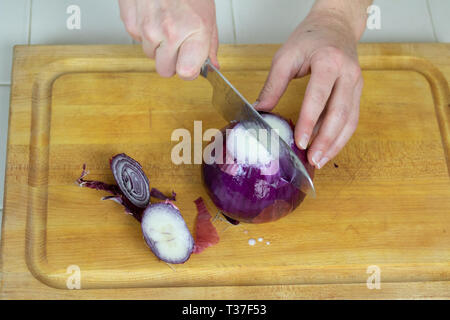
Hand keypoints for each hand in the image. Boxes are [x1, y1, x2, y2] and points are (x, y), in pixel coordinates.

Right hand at [119, 0, 218, 79]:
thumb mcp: (208, 14)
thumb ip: (210, 44)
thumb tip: (213, 66)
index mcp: (194, 32)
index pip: (186, 73)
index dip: (188, 70)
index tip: (190, 64)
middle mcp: (169, 33)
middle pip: (165, 71)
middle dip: (171, 62)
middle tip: (177, 45)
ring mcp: (147, 29)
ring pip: (150, 56)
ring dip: (157, 46)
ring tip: (165, 24)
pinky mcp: (130, 22)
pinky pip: (137, 40)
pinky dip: (144, 32)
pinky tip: (153, 16)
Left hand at [255, 9, 363, 168]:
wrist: (335, 25)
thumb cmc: (310, 37)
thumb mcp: (286, 56)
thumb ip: (273, 85)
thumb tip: (259, 110)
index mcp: (329, 61)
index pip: (319, 96)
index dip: (309, 121)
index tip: (299, 141)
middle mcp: (348, 74)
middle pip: (340, 113)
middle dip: (325, 140)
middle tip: (312, 159)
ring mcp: (356, 84)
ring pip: (350, 120)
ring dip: (335, 143)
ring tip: (320, 160)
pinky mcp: (357, 92)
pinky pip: (352, 118)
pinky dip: (341, 136)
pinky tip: (328, 148)